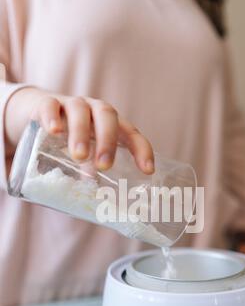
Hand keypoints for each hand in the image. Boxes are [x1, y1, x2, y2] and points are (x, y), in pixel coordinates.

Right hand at [5, 87, 153, 173]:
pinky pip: (50, 105)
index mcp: (108, 124)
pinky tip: (54, 131)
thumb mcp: (82, 156)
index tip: (148, 170)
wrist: (35, 113)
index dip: (141, 150)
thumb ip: (89, 172)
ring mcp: (70, 104)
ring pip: (80, 110)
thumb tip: (96, 202)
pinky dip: (52, 116)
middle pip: (107, 116)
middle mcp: (93, 110)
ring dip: (81, 133)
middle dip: (108, 141)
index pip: (131, 133)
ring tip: (79, 156)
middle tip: (104, 166)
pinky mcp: (45, 103)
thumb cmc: (67, 139)